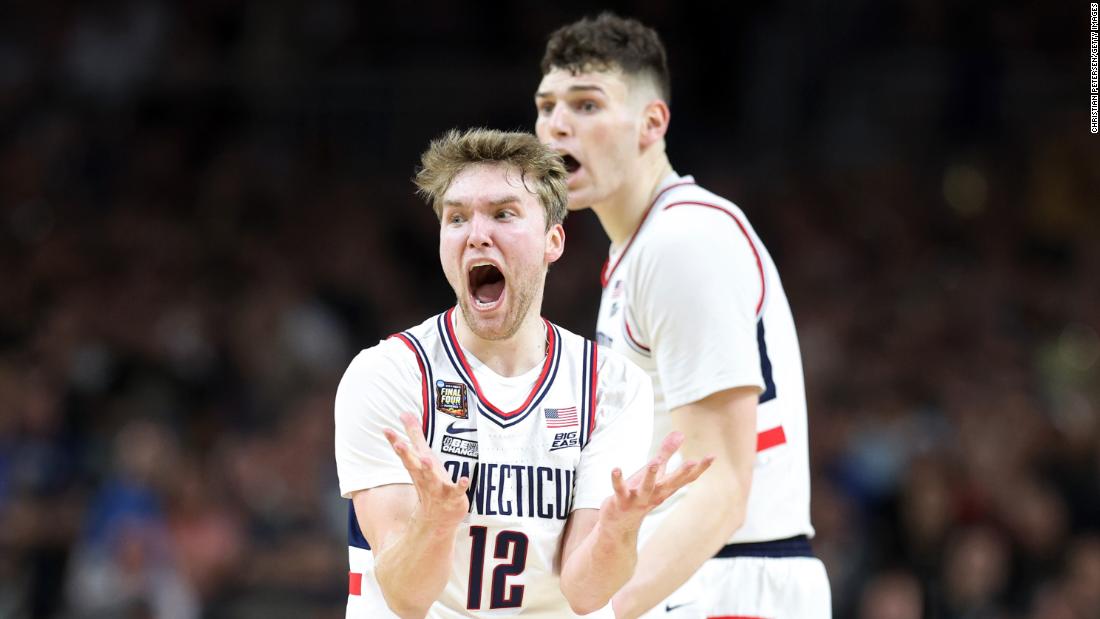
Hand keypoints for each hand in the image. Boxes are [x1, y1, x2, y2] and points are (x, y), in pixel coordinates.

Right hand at [383, 412, 470, 527]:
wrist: (436, 520)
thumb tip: (404, 413)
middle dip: (406, 455)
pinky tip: (465, 479)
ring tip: (426, 459)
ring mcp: (438, 488)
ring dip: (429, 469)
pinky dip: (461, 486)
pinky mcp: (453, 497)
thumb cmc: (430, 482)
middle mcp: (425, 477)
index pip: (404, 453)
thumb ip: (414, 435)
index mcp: (417, 468)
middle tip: (398, 444)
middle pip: (414, 465)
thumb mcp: (421, 457)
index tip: (386, 429)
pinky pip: (457, 491)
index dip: (395, 441)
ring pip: (432, 478)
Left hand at [599, 432, 713, 534]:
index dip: (700, 468)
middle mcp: (655, 494)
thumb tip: (680, 433)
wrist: (620, 524)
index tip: (713, 456)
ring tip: (655, 462)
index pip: (686, 478)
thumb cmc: (640, 493)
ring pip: (646, 487)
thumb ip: (667, 452)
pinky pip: (619, 489)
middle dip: (681, 473)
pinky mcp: (621, 501)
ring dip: (651, 475)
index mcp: (665, 487)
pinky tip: (616, 469)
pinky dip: (617, 480)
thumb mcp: (655, 473)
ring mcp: (639, 499)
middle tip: (693, 461)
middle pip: (671, 483)